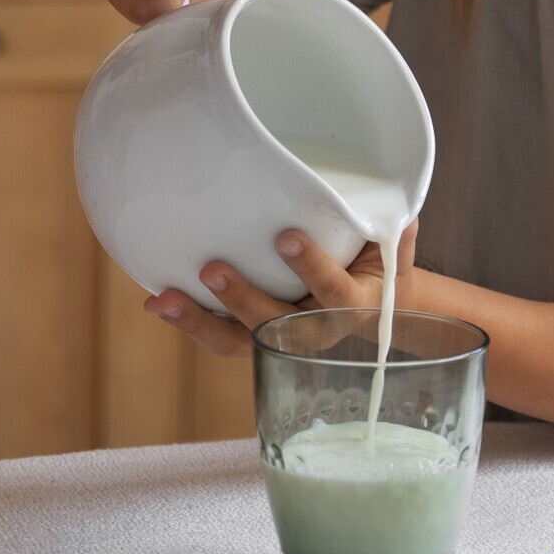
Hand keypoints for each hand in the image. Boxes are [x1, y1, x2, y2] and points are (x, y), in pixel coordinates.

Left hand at [141, 221, 419, 357]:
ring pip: (237, 341)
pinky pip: (219, 334)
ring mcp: (279, 336)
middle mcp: (314, 329)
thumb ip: (396, 231)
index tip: (286, 237)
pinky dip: (187, 319)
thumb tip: (399, 212)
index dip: (311, 267)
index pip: (333, 292)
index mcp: (353, 305)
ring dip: (198, 321)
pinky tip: (154, 300)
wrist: (374, 305)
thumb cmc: (378, 263)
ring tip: (162, 300)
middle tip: (212, 269)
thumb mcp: (396, 248)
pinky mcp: (252, 334)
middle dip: (243, 301)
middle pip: (276, 325)